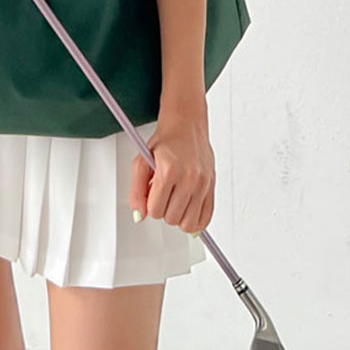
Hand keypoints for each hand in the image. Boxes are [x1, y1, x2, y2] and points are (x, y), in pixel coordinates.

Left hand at [128, 102, 214, 234]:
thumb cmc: (165, 142)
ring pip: (188, 224)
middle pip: (172, 218)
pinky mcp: (212, 187)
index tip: (151, 194)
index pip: (155, 210)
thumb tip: (139, 215)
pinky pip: (206, 220)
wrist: (186, 125)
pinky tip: (187, 208)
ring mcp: (203, 184)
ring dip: (178, 216)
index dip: (149, 205)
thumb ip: (136, 190)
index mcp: (169, 170)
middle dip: (163, 209)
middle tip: (163, 194)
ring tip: (174, 200)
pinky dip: (194, 220)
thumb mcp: (142, 161)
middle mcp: (189, 178)